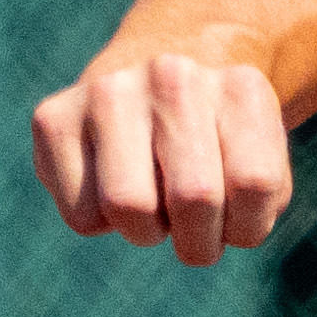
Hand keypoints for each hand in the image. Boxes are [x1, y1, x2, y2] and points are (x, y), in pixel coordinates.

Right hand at [29, 49, 292, 266]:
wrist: (162, 75)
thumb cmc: (221, 139)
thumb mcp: (263, 158)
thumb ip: (258, 198)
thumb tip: (200, 231)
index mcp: (240, 86)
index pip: (254, 184)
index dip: (248, 226)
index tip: (238, 216)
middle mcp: (172, 76)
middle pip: (194, 198)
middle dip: (198, 240)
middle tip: (196, 230)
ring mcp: (107, 90)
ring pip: (127, 208)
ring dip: (147, 232)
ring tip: (155, 207)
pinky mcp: (53, 117)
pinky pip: (81, 215)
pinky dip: (101, 222)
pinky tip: (113, 183)